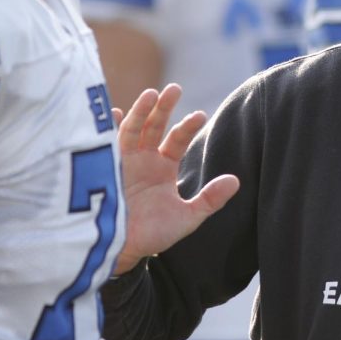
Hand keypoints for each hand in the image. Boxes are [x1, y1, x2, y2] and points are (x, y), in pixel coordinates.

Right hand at [112, 85, 238, 273]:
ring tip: (150, 94)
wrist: (122, 250)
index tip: (199, 115)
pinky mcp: (104, 167)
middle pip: (154, 125)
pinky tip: (113, 116)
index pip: (177, 139)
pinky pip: (106, 144)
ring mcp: (123, 160)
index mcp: (163, 166)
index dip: (187, 126)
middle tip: (173, 89)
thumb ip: (210, 199)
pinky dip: (109, 129)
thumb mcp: (187, 217)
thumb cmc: (154, 234)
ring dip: (140, 111)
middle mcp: (144, 158)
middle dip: (163, 107)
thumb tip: (236, 180)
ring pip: (132, 128)